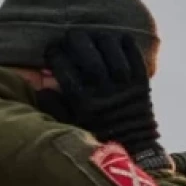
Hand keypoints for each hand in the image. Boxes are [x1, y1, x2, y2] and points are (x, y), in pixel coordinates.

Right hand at [45, 30, 169, 168]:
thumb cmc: (97, 136)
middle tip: (71, 36)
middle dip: (77, 41)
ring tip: (94, 36)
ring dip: (101, 39)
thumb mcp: (70, 126)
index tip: (52, 48)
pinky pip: (136, 59)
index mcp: (83, 104)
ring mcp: (126, 89)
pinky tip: (119, 38)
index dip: (55, 53)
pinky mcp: (143, 87)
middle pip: (89, 57)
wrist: (135, 149)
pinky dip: (127, 45)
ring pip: (113, 53)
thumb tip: (41, 85)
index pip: (64, 68)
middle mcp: (104, 94)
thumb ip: (53, 107)